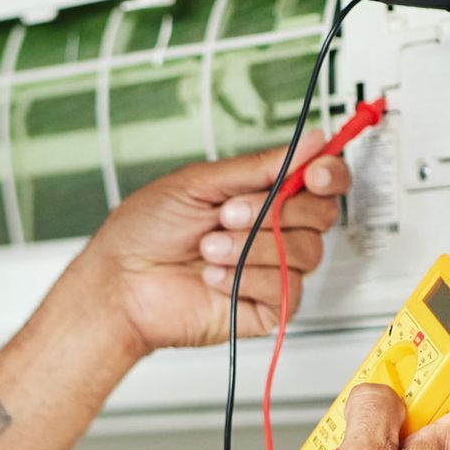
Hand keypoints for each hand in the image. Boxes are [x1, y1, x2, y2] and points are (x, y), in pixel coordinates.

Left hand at [73, 132, 352, 355]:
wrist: (120, 283)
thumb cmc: (144, 232)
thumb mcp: (199, 182)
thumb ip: (260, 166)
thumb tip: (310, 142)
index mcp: (261, 195)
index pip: (322, 181)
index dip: (329, 174)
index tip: (314, 172)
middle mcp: (272, 230)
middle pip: (321, 214)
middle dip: (274, 211)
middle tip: (227, 214)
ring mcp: (271, 268)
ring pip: (305, 251)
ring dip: (251, 246)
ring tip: (208, 247)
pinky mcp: (266, 307)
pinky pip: (286, 289)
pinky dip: (246, 278)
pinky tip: (213, 277)